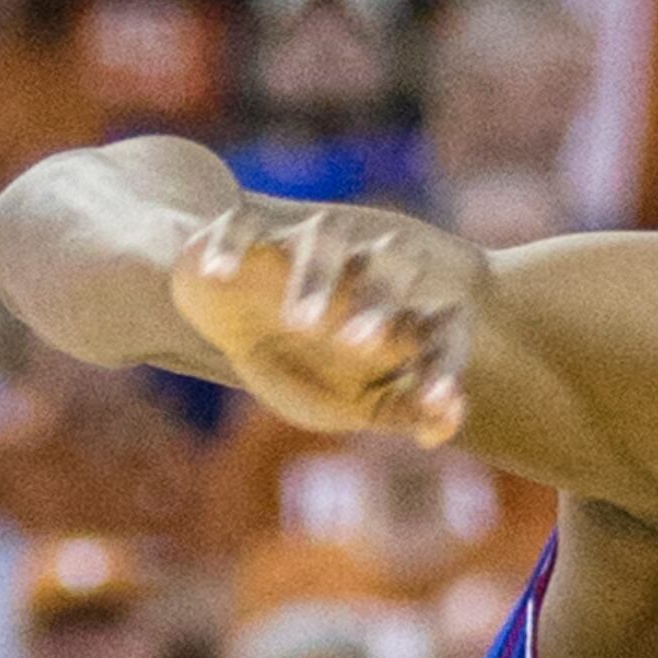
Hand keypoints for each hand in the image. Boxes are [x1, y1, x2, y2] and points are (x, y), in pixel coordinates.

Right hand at [171, 202, 474, 445]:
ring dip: (316, 279)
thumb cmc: (299, 363)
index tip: (436, 402)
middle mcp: (357, 266)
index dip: (438, 365)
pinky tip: (219, 272)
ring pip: (322, 240)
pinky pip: (241, 227)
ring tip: (301, 321)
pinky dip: (231, 245)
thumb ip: (395, 411)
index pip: (431, 328)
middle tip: (360, 347)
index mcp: (393, 311)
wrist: (226, 309)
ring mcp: (302, 243)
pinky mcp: (247, 229)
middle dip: (377, 307)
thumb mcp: (347, 401)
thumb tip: (438, 430)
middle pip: (385, 270)